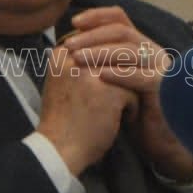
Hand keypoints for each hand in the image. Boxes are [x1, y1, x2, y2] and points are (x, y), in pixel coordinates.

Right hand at [37, 40, 134, 175]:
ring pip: (127, 70)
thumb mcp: (62, 82)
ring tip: (120, 106)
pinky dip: (130, 108)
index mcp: (62, 54)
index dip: (110, 63)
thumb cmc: (63, 120)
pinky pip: (133, 92)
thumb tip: (108, 50)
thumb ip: (79, 63)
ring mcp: (92, 72)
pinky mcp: (109, 90)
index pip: (98, 42)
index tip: (105, 86)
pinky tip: (120, 120)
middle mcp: (75, 58)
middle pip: (115, 53)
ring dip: (127, 89)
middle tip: (117, 97)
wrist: (59, 150)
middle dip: (122, 74)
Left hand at [58, 8, 192, 180]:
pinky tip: (100, 77)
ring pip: (130, 50)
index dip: (97, 16)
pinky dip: (119, 74)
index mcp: (140, 46)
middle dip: (92, 36)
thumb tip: (68, 46)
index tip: (74, 21)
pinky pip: (141, 76)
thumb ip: (100, 61)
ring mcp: (160, 68)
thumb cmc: (132, 110)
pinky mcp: (164, 89)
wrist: (158, 139)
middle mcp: (152, 51)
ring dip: (101, 52)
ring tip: (77, 59)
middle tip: (69, 45)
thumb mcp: (114, 80)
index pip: (119, 18)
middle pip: (121, 31)